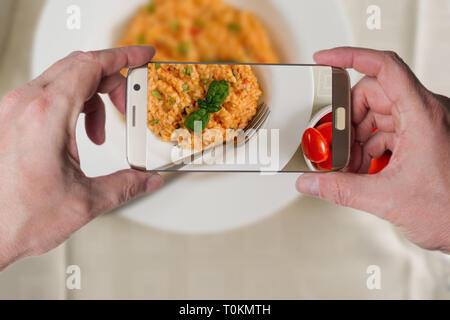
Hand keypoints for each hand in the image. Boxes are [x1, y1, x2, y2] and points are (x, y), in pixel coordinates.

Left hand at [0, 46, 162, 269]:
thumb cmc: (16, 217)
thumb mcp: (85, 201)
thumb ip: (126, 185)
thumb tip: (149, 180)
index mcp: (47, 114)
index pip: (91, 65)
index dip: (123, 56)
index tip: (142, 55)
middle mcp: (26, 104)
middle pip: (79, 67)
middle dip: (111, 81)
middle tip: (128, 103)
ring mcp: (13, 110)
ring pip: (63, 80)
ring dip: (91, 98)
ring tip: (98, 134)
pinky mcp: (9, 119)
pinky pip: (47, 95)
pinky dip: (71, 107)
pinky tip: (76, 138)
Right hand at [296, 47, 449, 252]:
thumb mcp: (385, 199)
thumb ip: (340, 189)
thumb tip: (311, 182)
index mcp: (423, 115)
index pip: (384, 67)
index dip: (350, 57)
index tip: (325, 59)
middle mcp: (426, 113)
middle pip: (373, 93)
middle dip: (348, 119)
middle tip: (335, 141)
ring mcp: (424, 125)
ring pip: (378, 113)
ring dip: (358, 136)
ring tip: (349, 162)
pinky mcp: (421, 138)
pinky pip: (386, 129)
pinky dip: (369, 145)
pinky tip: (363, 166)